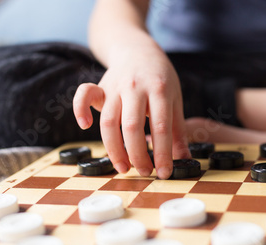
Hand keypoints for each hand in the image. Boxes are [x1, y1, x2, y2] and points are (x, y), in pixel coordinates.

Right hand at [73, 47, 189, 178]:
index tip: (164, 173)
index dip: (162, 153)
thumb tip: (185, 160)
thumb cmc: (160, 79)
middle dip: (138, 155)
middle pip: (132, 127)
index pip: (160, 127)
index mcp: (159, 90)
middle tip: (145, 173)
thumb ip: (178, 130)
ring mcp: (114, 86)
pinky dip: (79, 110)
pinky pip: (83, 95)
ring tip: (124, 167)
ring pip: (108, 122)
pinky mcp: (99, 87)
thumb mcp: (175, 100)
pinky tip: (84, 126)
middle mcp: (135, 87)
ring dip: (114, 149)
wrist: (138, 50)